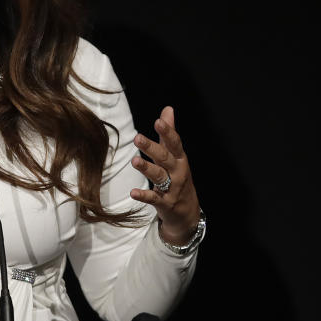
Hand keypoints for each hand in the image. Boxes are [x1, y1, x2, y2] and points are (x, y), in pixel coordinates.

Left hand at [129, 106, 200, 243]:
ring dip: (147, 169)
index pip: (174, 143)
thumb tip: (167, 109)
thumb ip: (169, 133)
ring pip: (159, 176)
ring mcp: (173, 188)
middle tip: (137, 138)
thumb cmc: (178, 177)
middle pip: (165, 158)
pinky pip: (154, 199)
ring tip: (134, 161)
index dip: (167, 132)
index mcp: (180, 159)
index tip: (158, 121)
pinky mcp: (165, 203)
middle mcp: (178, 172)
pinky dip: (144, 196)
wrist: (188, 212)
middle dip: (152, 148)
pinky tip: (133, 192)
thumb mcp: (176, 155)